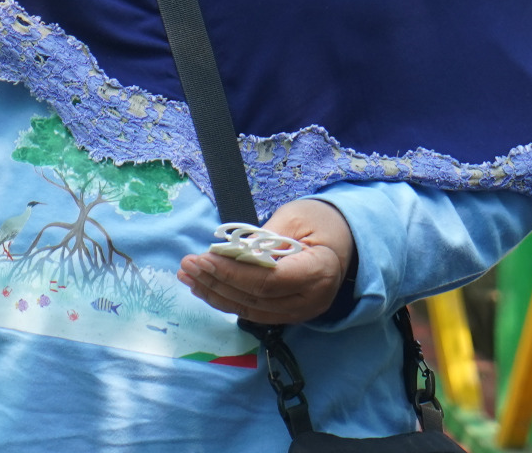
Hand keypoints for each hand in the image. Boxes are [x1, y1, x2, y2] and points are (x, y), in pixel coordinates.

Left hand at [177, 198, 354, 325]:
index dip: (233, 273)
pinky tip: (205, 287)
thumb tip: (230, 254)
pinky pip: (254, 312)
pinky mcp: (289, 314)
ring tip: (188, 276)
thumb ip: (264, 239)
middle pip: (255, 299)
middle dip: (216, 283)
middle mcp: (311, 300)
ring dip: (215, 294)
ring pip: (251, 310)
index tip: (204, 258)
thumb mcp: (294, 217)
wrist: (344, 239)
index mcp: (318, 272)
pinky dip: (227, 300)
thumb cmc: (320, 222)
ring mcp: (301, 312)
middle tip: (187, 265)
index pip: (268, 281)